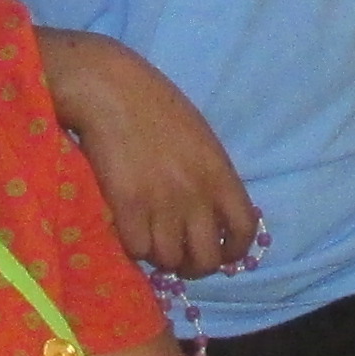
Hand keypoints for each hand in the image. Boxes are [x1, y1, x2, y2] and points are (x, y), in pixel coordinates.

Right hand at [38, 29, 261, 277]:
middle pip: (207, 259)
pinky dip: (134, 246)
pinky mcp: (127, 207)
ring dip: (160, 255)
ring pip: (169, 260)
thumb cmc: (154, 106)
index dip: (235, 252)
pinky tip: (129, 228)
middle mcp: (196, 195)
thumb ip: (211, 179)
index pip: (245, 231)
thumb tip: (212, 217)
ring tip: (151, 238)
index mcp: (220, 174)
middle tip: (180, 257)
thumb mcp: (200, 139)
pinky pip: (137, 250)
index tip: (223, 256)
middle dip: (195, 266)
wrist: (110, 89)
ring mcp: (162, 204)